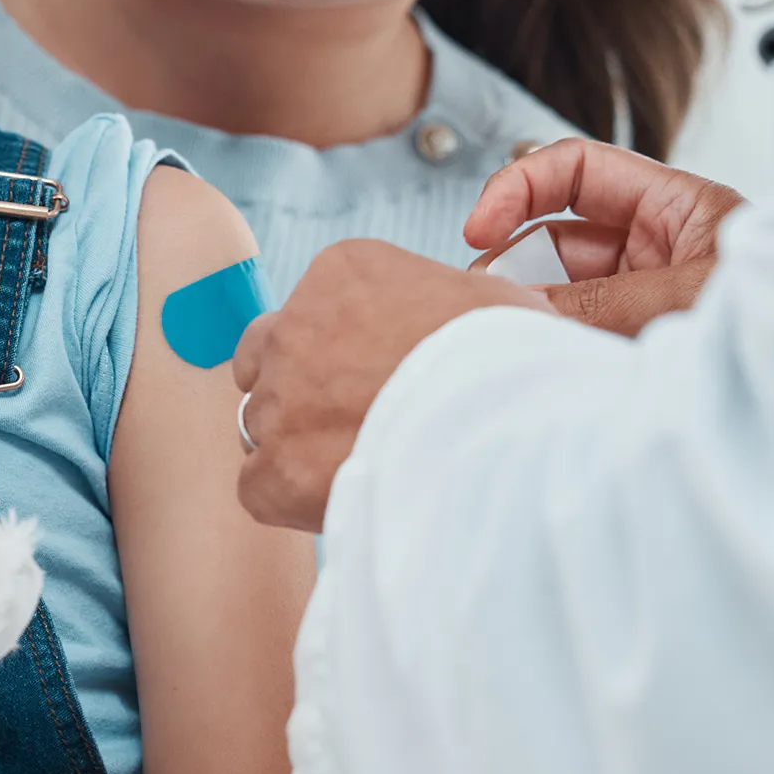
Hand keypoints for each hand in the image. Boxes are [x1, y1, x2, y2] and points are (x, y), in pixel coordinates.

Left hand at [232, 239, 543, 532]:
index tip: (383, 376)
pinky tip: (342, 502)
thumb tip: (462, 330)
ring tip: (366, 467)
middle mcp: (294, 327)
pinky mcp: (275, 470)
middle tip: (357, 419)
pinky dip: (291, 500)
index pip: (316, 308)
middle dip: (302, 388)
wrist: (505, 426)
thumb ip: (446, 307)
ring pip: (263, 425)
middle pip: (269, 359)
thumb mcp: (486, 300)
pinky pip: (259, 487)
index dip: (347, 349)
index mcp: (342, 271)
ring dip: (301, 445)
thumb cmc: (515, 360)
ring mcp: (280, 399)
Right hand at [463, 139, 745, 334]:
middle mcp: (662, 248)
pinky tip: (545, 365)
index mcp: (679, 207)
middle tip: (487, 304)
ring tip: (517, 342)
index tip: (478, 228)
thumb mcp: (687, 298)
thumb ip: (600, 300)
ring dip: (538, 313)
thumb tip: (515, 306)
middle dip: (518, 265)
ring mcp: (653, 299)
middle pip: (560, 238)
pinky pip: (586, 336)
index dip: (518, 189)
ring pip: (568, 293)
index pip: (576, 170)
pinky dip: (558, 347)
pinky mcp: (647, 346)